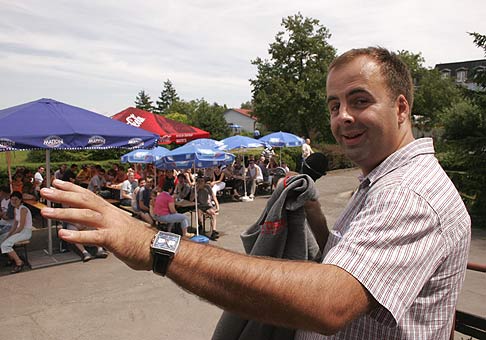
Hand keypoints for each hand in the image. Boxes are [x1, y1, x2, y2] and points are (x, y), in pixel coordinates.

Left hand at [40, 179, 155, 269]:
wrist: (158, 249)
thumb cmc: (140, 242)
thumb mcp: (120, 229)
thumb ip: (104, 228)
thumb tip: (92, 231)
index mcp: (111, 211)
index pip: (89, 195)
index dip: (72, 188)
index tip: (57, 183)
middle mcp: (110, 215)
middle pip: (84, 201)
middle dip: (63, 195)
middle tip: (44, 191)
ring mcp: (112, 225)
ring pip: (85, 216)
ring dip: (64, 213)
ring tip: (46, 212)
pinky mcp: (114, 239)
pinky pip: (93, 236)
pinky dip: (77, 235)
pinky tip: (63, 235)